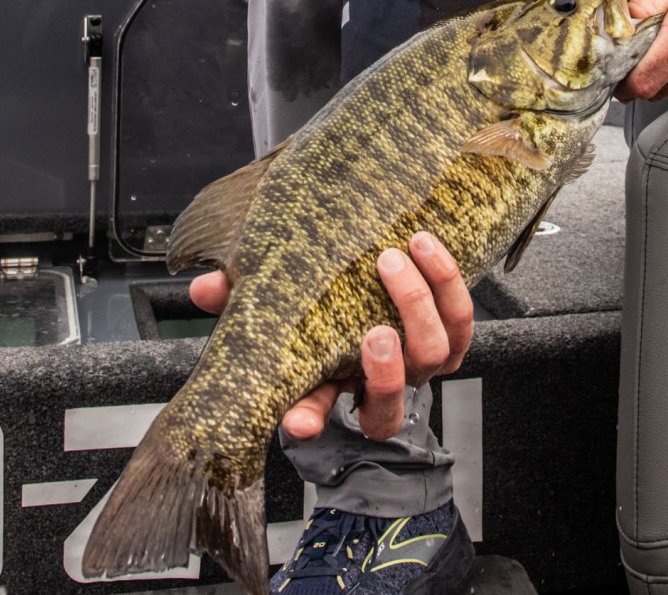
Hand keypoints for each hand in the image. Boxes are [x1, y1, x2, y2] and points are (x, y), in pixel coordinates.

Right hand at [188, 231, 472, 440]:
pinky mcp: (453, 335)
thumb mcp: (280, 305)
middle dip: (384, 367)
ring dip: (417, 308)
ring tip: (393, 260)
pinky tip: (424, 246)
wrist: (385, 280)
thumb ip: (241, 299)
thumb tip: (206, 288)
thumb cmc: (329, 302)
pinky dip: (446, 282)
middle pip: (391, 394)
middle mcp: (381, 383)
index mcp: (334, 384)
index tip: (298, 421)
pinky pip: (461, 318)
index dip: (309, 418)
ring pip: (433, 353)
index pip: (317, 412)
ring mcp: (421, 361)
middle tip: (372, 330)